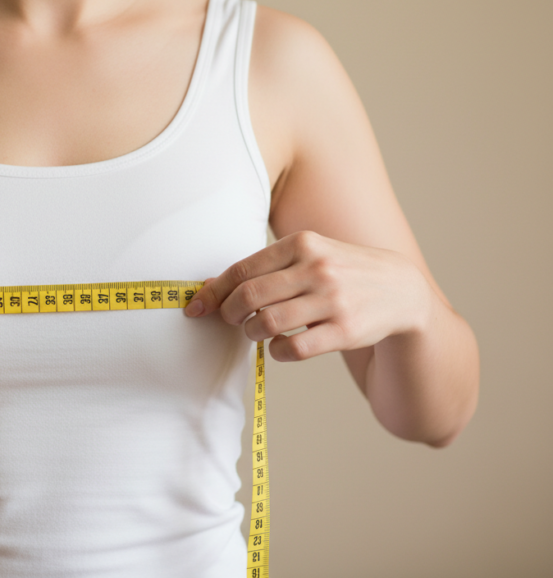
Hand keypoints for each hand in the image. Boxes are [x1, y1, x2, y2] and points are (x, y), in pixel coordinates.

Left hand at [184, 231, 431, 361]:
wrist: (401, 289)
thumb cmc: (341, 271)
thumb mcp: (310, 254)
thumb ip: (267, 267)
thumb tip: (212, 287)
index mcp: (302, 244)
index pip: (242, 270)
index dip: (214, 292)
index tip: (196, 306)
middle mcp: (317, 268)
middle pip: (249, 297)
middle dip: (229, 314)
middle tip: (231, 320)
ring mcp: (332, 299)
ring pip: (267, 323)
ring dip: (251, 333)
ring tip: (256, 331)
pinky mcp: (345, 330)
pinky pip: (293, 349)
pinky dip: (277, 352)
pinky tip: (279, 347)